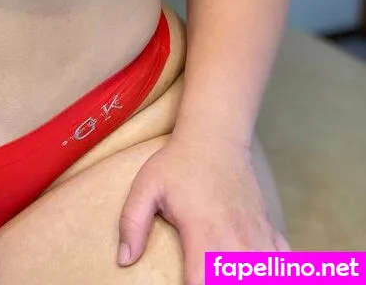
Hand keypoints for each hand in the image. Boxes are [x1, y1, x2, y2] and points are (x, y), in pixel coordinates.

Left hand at [116, 136, 288, 284]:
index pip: (203, 284)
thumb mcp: (146, 187)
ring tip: (232, 273)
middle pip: (239, 283)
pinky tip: (257, 269)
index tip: (187, 282)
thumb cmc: (177, 163)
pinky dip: (276, 270)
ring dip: (250, 277)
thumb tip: (124, 260)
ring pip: (266, 274)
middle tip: (205, 274)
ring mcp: (257, 236)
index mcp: (203, 233)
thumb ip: (131, 223)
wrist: (215, 137)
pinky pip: (283, 264)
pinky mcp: (270, 231)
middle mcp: (235, 239)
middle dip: (224, 284)